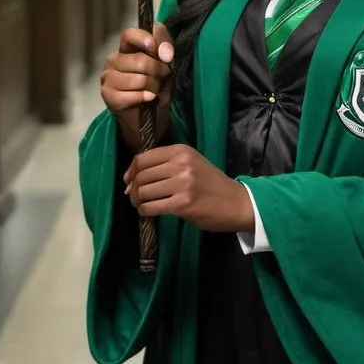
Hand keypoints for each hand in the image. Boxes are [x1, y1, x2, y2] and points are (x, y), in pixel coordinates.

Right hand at [100, 23, 174, 150]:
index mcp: (127, 48)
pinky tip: (148, 99)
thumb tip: (165, 53)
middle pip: (140, 60)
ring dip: (154, 87)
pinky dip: (145, 98)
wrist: (152, 116)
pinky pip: (132, 95)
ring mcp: (108, 77)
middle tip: (162, 79)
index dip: (145, 40)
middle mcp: (114, 59)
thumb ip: (166, 48)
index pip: (129, 34)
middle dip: (159, 72)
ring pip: (139, 79)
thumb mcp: (167, 62)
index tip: (161, 53)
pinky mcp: (108, 95)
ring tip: (155, 91)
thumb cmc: (158, 84)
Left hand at [124, 145, 255, 233]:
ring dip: (137, 201)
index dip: (131, 170)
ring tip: (142, 204)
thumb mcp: (192, 164)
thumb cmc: (211, 183)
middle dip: (133, 188)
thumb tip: (132, 178)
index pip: (144, 157)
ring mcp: (182, 184)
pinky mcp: (182, 204)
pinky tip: (148, 212)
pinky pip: (151, 207)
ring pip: (143, 191)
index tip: (129, 180)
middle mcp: (181, 164)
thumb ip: (167, 164)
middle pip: (141, 175)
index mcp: (181, 151)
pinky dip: (145, 211)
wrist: (235, 202)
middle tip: (134, 197)